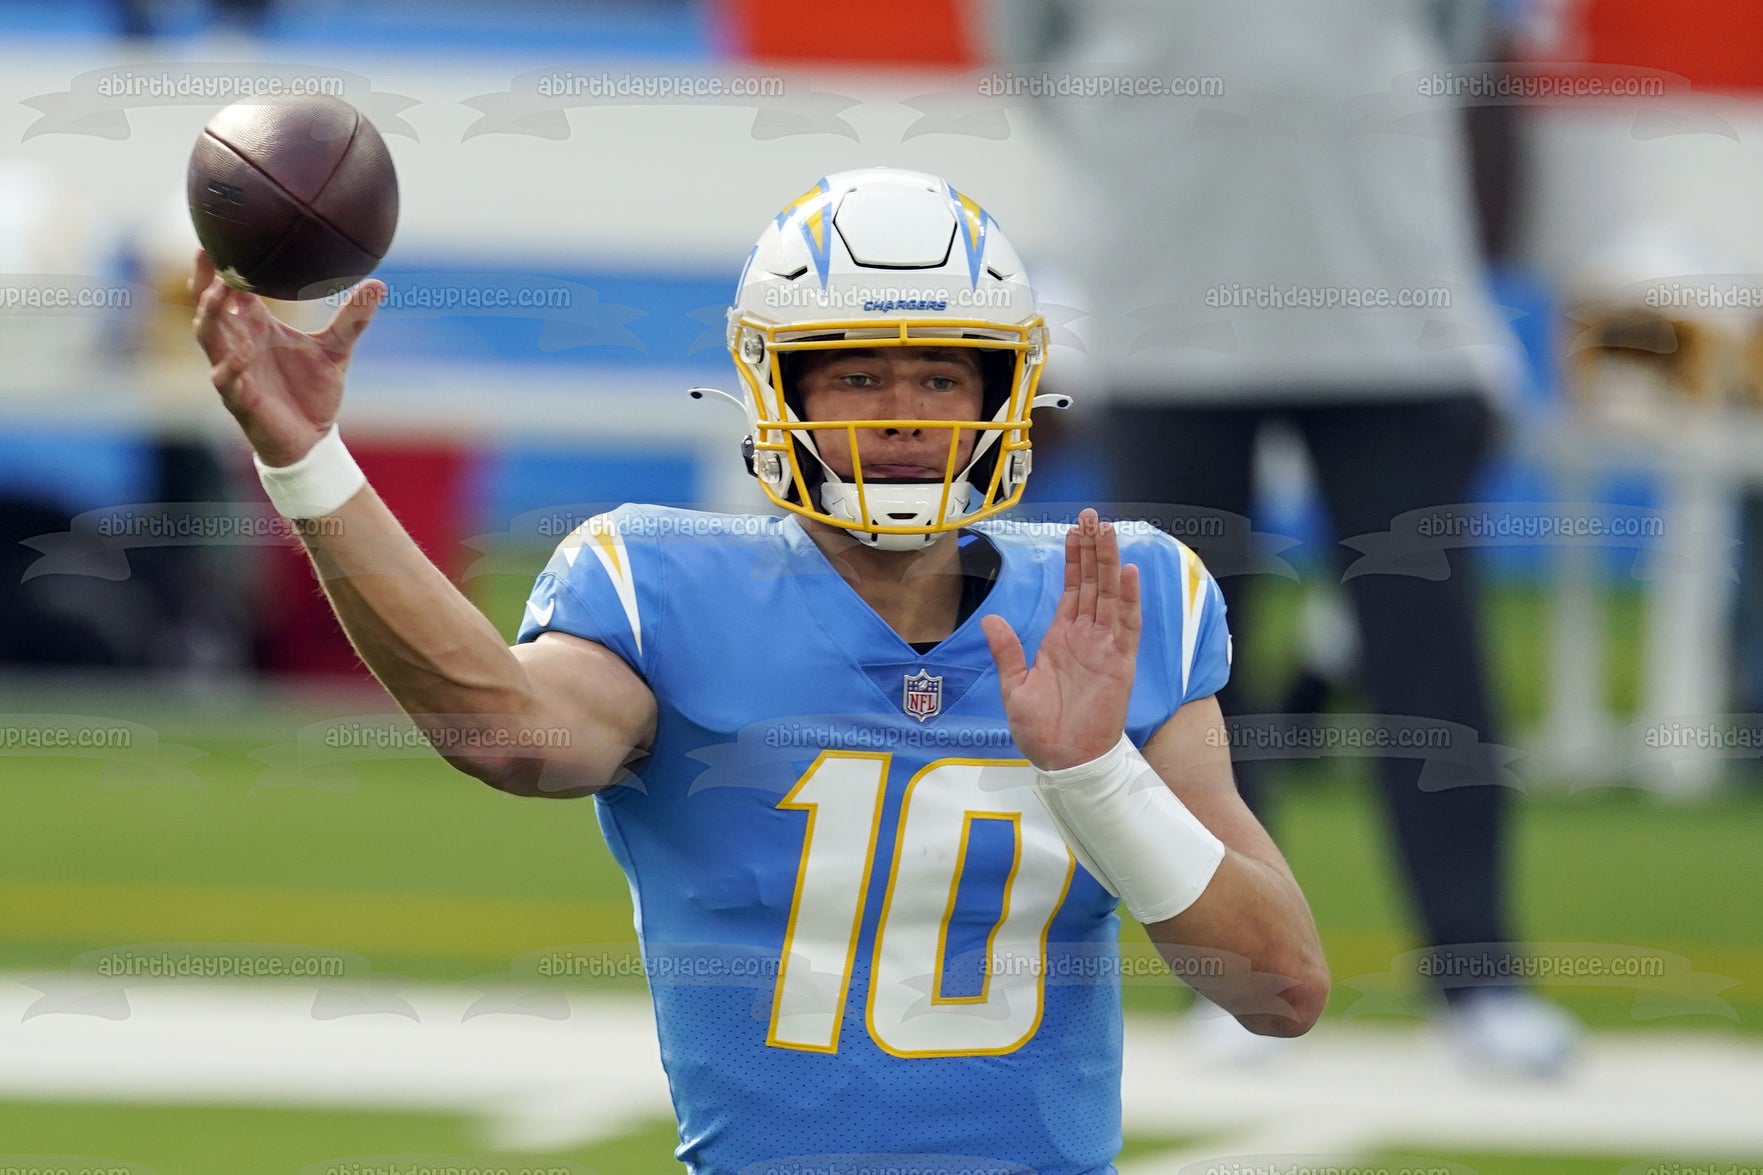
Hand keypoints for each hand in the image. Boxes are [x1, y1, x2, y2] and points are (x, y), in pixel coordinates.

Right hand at [189, 249, 385, 466]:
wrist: (312, 438)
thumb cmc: (313, 390)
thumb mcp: (337, 349)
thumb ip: (353, 318)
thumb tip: (379, 284)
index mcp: (254, 326)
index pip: (229, 288)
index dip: (221, 263)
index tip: (222, 231)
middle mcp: (236, 342)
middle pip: (208, 304)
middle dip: (205, 278)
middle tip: (210, 251)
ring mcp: (232, 369)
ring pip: (208, 335)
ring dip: (212, 313)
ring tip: (222, 292)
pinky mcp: (238, 398)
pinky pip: (225, 378)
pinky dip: (233, 363)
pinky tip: (244, 350)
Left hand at [982, 508, 1140, 770]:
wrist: (1063, 763)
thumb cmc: (1041, 731)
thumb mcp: (1014, 687)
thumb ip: (1007, 651)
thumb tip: (990, 619)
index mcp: (1062, 639)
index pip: (1073, 590)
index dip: (1074, 559)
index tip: (1074, 530)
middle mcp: (1087, 638)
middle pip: (1094, 583)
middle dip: (1094, 549)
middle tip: (1094, 516)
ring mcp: (1105, 649)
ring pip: (1111, 596)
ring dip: (1110, 564)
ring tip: (1108, 531)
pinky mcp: (1120, 665)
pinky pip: (1126, 627)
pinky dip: (1128, 600)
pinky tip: (1127, 573)